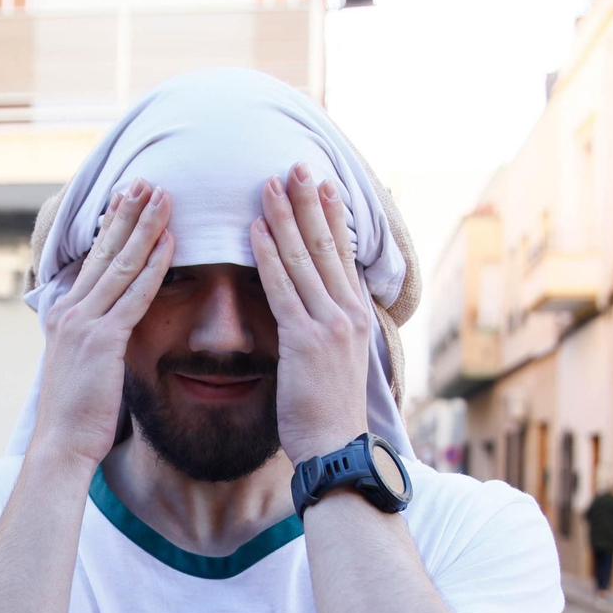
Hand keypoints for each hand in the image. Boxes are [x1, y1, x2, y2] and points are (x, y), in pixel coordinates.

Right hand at [30, 180, 173, 469]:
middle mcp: (69, 309)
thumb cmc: (76, 413)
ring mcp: (84, 322)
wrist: (60, 444)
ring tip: (163, 197)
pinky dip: (153, 266)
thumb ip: (95, 337)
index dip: (110, 226)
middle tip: (146, 180)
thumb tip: (112, 325)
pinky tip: (170, 244)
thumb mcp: (81, 365)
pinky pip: (134, 295)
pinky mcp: (102, 340)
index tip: (126, 198)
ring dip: (144, 227)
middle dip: (127, 212)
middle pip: (104, 250)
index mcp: (63, 313)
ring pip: (120, 263)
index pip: (91, 260)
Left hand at [250, 163, 370, 463]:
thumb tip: (317, 313)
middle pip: (326, 246)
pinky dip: (267, 256)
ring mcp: (329, 325)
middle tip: (296, 164)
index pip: (343, 255)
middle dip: (310, 202)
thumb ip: (329, 331)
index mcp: (358, 316)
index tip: (322, 183)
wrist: (335, 448)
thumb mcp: (337, 363)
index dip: (332, 216)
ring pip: (304, 259)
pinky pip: (282, 289)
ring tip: (270, 183)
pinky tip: (255, 229)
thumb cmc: (330, 413)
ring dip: (285, 217)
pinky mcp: (305, 341)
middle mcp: (349, 313)